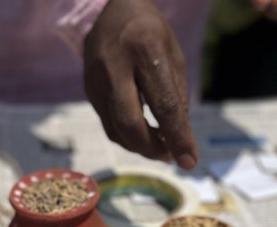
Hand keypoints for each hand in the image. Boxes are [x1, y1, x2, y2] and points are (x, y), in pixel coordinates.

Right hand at [83, 0, 196, 169]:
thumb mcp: (174, 56)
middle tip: (170, 155)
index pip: (163, 103)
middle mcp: (114, 65)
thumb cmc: (151, 32)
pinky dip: (127, 136)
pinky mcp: (87, 90)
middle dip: (151, 148)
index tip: (189, 161)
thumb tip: (180, 143)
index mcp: (144, 49)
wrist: (112, 9)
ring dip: (140, 146)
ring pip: (115, 129)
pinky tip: (143, 135)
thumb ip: (177, 98)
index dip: (177, 136)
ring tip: (160, 147)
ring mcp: (95, 79)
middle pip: (129, 123)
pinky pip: (108, 123)